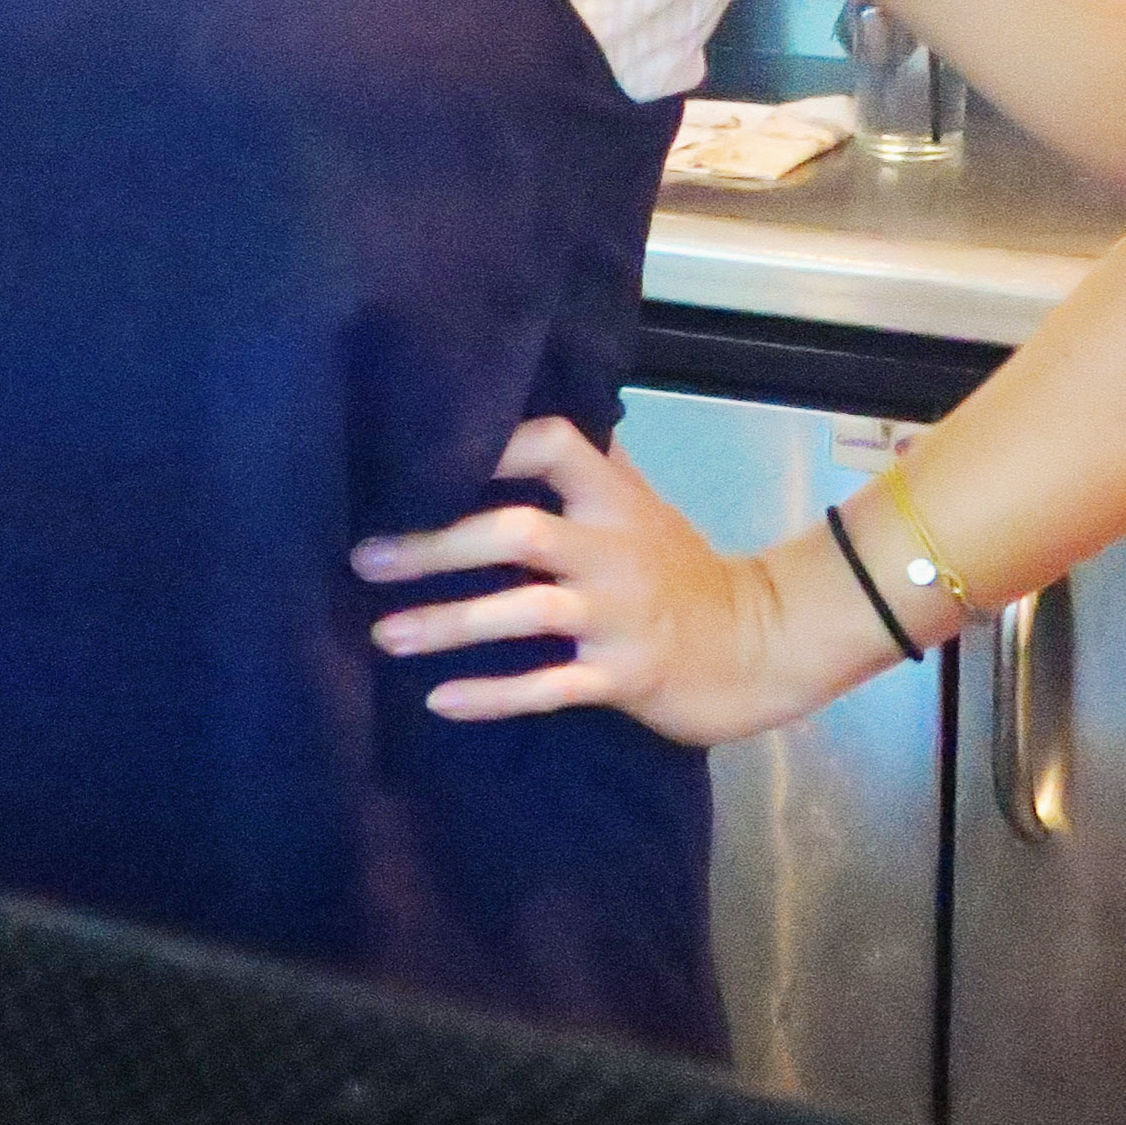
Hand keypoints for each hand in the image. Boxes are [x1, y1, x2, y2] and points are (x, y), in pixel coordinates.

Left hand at [353, 418, 888, 747]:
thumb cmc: (681, 572)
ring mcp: (619, 615)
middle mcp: (613, 549)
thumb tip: (508, 423)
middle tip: (365, 561)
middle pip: (517, 531)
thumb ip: (583, 471)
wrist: (760, 645)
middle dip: (436, 545)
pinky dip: (493, 695)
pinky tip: (440, 701)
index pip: (550, 444)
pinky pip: (549, 688)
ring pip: (524, 612)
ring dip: (449, 623)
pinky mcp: (624, 676)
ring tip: (384, 635)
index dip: (485, 444)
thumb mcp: (639, 508)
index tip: (412, 459)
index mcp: (612, 499)